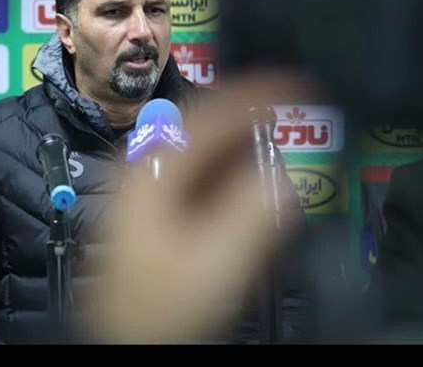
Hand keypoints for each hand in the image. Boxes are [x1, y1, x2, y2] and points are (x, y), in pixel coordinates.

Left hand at [83, 69, 322, 343]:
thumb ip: (253, 212)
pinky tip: (250, 211)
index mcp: (156, 168)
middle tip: (290, 136)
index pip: (212, 111)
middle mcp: (150, 168)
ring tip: (272, 180)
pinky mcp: (160, 210)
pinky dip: (233, 187)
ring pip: (211, 158)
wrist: (125, 337)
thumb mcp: (215, 260)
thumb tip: (284, 178)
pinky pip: (205, 183)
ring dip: (246, 164)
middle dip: (255, 134)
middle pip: (212, 131)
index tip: (297, 85)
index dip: (257, 93)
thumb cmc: (160, 302)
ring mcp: (153, 188)